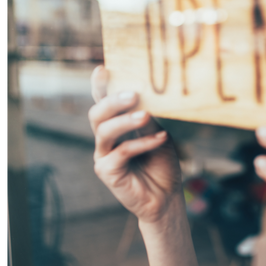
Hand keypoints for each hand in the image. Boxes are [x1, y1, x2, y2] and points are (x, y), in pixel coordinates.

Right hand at [88, 65, 182, 223]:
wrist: (167, 197)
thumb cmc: (162, 163)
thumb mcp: (160, 135)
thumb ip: (149, 119)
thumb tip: (144, 97)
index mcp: (117, 125)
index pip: (104, 102)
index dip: (100, 86)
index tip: (103, 69)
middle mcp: (106, 139)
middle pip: (97, 114)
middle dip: (113, 101)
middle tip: (133, 93)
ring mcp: (104, 155)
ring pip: (104, 131)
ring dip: (125, 120)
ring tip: (145, 114)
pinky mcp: (107, 172)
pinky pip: (121, 152)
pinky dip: (142, 143)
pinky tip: (160, 139)